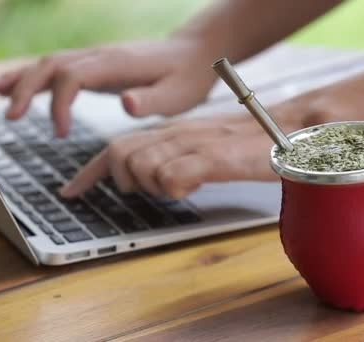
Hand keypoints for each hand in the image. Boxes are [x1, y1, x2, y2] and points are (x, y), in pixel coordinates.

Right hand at [0, 39, 217, 135]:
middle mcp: (101, 56)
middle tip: (11, 118)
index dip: (60, 103)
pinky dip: (34, 76)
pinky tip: (16, 86)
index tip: (61, 133)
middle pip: (53, 66)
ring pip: (50, 63)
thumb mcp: (178, 94)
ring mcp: (97, 58)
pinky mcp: (96, 66)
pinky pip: (59, 68)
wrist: (196, 53)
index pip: (74, 76)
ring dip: (22, 77)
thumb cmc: (188, 77)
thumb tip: (124, 103)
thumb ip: (152, 101)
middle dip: (27, 88)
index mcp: (117, 64)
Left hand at [59, 107, 309, 198]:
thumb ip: (177, 160)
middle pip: (119, 154)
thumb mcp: (204, 150)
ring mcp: (194, 143)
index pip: (115, 147)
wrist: (293, 129)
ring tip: (180, 186)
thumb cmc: (250, 143)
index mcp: (171, 131)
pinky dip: (175, 189)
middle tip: (147, 190)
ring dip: (151, 186)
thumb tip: (157, 181)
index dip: (88, 173)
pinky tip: (193, 187)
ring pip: (142, 166)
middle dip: (123, 180)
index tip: (70, 192)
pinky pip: (174, 177)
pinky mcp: (214, 156)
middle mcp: (176, 133)